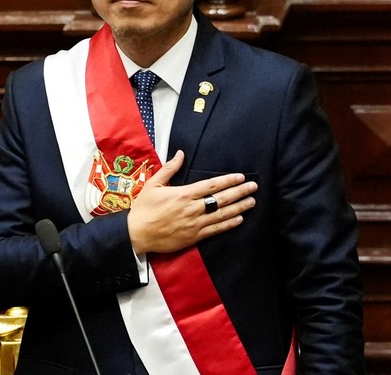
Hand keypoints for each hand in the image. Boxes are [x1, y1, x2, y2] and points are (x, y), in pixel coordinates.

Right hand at [127, 150, 257, 254]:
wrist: (137, 234)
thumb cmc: (144, 208)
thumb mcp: (153, 184)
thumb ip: (169, 169)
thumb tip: (180, 153)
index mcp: (183, 194)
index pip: (211, 185)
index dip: (227, 181)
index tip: (240, 177)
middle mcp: (192, 209)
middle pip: (221, 199)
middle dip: (239, 192)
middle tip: (253, 187)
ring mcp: (194, 224)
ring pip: (221, 215)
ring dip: (238, 208)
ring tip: (252, 202)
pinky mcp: (194, 237)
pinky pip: (215, 230)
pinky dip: (228, 224)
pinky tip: (239, 219)